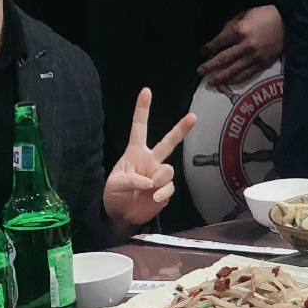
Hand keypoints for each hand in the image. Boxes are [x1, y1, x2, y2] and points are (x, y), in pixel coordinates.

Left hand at [104, 89, 195, 227]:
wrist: (120, 217)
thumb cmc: (113, 195)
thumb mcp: (114, 184)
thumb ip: (130, 180)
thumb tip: (149, 181)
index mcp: (135, 153)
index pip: (139, 128)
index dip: (143, 109)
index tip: (146, 91)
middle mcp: (150, 160)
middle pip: (169, 142)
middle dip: (181, 128)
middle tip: (193, 116)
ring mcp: (159, 175)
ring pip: (168, 169)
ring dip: (159, 179)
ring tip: (149, 189)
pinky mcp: (165, 191)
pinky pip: (170, 187)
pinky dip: (163, 192)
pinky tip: (155, 198)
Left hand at [198, 5, 284, 89]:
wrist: (286, 22)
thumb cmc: (264, 15)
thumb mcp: (244, 14)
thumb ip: (231, 26)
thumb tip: (220, 38)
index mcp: (240, 31)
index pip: (219, 42)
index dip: (209, 48)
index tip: (202, 52)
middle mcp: (246, 46)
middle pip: (224, 59)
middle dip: (210, 66)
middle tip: (200, 72)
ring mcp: (255, 57)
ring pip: (234, 70)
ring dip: (220, 77)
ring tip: (210, 83)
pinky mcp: (263, 64)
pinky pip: (247, 74)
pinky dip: (236, 80)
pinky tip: (228, 83)